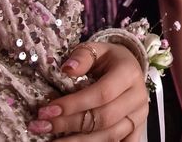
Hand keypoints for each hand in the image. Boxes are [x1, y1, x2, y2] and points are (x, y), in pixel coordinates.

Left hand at [28, 43, 148, 139]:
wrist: (130, 67)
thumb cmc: (109, 59)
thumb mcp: (96, 49)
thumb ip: (82, 56)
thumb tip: (67, 69)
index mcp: (129, 73)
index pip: (101, 93)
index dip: (74, 104)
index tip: (47, 110)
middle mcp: (138, 96)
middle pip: (104, 118)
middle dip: (70, 124)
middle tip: (42, 126)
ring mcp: (139, 115)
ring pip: (110, 136)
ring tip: (52, 141)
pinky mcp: (137, 128)